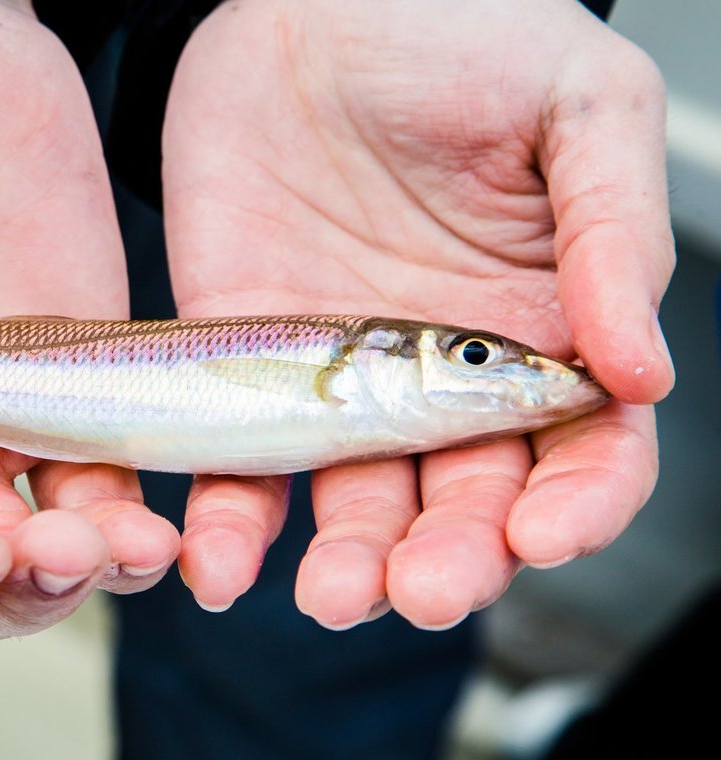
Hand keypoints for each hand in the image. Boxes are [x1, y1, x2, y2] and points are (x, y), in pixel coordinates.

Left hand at [161, 0, 670, 627]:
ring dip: (348, 564)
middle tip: (424, 590)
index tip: (543, 531)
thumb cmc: (459, 33)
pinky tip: (221, 565)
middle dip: (452, 557)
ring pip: (357, 504)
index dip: (574, 504)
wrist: (310, 4)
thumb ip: (612, 234)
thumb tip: (641, 368)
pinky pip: (244, 462)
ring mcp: (346, 380)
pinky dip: (232, 523)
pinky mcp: (253, 365)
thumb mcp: (576, 108)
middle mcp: (446, 374)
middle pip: (464, 500)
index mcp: (541, 326)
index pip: (582, 451)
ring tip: (331, 597)